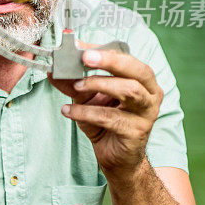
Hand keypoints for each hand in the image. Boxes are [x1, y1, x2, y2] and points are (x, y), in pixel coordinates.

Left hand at [48, 46, 162, 181]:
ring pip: (129, 90)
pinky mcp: (137, 131)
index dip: (104, 51)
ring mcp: (147, 113)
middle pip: (137, 70)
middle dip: (110, 61)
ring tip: (76, 86)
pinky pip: (110, 117)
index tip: (80, 46)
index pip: (127, 58)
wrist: (117, 158)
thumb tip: (53, 69)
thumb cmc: (106, 123)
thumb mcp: (87, 98)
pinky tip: (68, 110)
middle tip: (85, 58)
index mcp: (142, 79)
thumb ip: (73, 82)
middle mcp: (151, 93)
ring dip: (98, 84)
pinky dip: (86, 112)